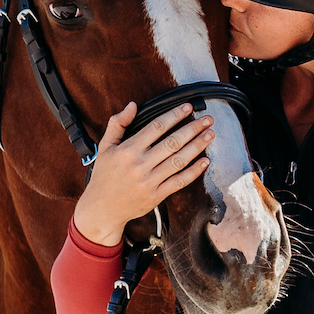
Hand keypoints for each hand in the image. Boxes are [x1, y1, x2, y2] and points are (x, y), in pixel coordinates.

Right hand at [73, 101, 214, 246]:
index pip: (156, 127)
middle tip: (208, 120)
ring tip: (210, 135)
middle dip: (193, 129)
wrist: (102, 208)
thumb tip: (132, 105)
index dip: (174, 115)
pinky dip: (194, 172)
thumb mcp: (105, 146)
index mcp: (128, 149)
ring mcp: (150, 181)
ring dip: (197, 146)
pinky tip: (205, 161)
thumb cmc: (104, 175)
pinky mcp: (156, 195)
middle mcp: (140, 164)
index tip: (188, 107)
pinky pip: (179, 181)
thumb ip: (117, 123)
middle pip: (172, 142)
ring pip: (179, 161)